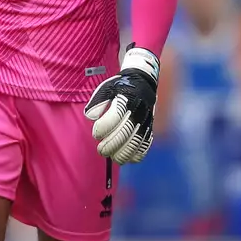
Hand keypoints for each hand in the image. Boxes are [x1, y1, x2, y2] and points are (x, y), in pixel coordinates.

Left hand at [84, 45, 159, 163]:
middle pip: (125, 132)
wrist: (142, 83)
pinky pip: (145, 145)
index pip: (114, 116)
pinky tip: (127, 157)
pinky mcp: (149, 128)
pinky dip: (136, 154)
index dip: (103, 128)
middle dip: (111, 145)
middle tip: (101, 150)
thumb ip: (97, 102)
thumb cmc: (119, 88)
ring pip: (136, 142)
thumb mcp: (106, 88)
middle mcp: (137, 111)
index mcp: (126, 99)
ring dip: (122, 153)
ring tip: (112, 156)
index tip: (96, 134)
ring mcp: (145, 121)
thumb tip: (90, 116)